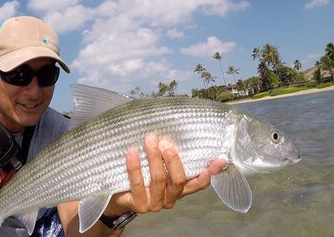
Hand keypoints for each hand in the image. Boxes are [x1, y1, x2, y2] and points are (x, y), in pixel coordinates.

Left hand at [104, 133, 225, 215]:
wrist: (117, 196)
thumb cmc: (140, 177)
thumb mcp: (156, 166)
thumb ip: (166, 157)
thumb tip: (171, 131)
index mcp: (178, 189)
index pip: (198, 183)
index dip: (209, 172)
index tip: (219, 159)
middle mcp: (170, 198)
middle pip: (178, 179)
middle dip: (172, 158)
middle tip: (165, 141)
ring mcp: (155, 203)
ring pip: (159, 180)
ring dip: (154, 157)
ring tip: (149, 140)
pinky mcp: (139, 204)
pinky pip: (138, 183)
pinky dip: (135, 166)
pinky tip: (132, 152)